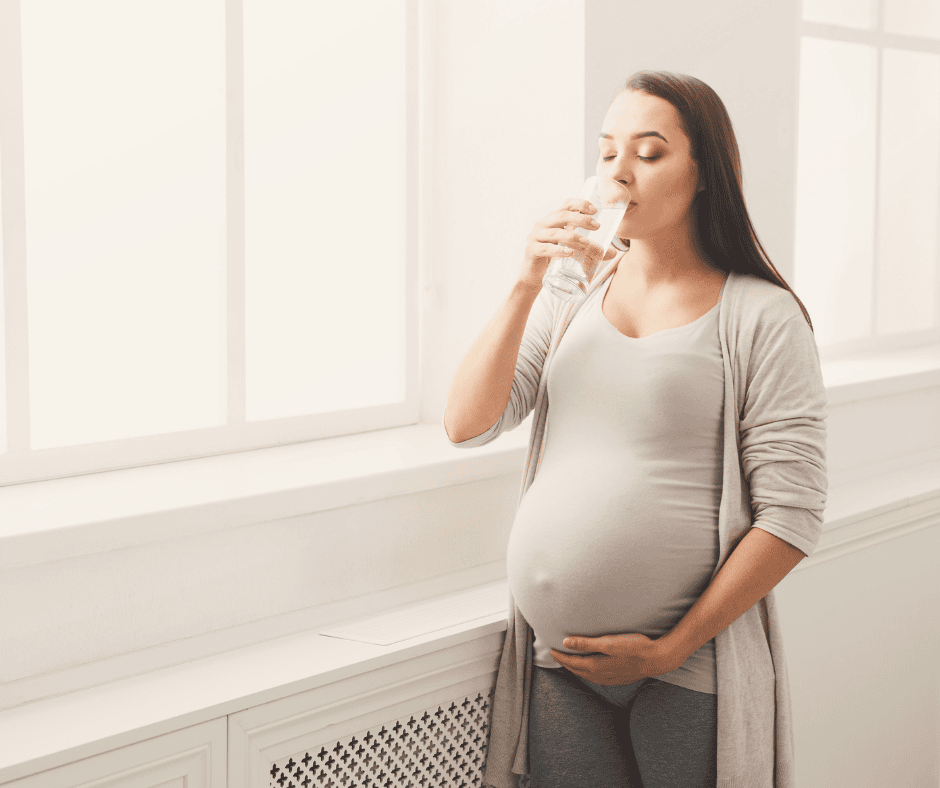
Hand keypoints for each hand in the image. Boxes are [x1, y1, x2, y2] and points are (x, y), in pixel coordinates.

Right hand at [518, 198, 606, 292]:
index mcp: (552, 220)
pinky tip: (569, 253)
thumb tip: (614, 252)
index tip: (595, 210)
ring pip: (555, 233)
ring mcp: (535, 238)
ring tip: (586, 243)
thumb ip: (591, 249)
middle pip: (562, 216)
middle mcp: (542, 225)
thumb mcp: (572, 250)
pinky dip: (558, 251)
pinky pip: (545, 249)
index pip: (565, 205)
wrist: (533, 277)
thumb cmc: (553, 260)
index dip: (580, 204)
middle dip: (581, 219)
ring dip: (572, 237)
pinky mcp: (532, 251)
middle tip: (596, 227)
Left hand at [549, 633, 676, 685]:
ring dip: (576, 668)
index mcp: (596, 666)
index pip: (572, 662)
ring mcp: (609, 679)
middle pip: (577, 670)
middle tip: (556, 655)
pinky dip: (587, 671)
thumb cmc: (634, 647)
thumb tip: (566, 642)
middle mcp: (600, 676)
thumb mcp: (608, 642)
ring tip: (570, 661)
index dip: (561, 656)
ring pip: (586, 675)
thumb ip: (586, 643)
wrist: (656, 659)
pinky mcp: (617, 678)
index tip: (551, 650)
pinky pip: (596, 677)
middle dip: (566, 663)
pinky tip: (590, 668)